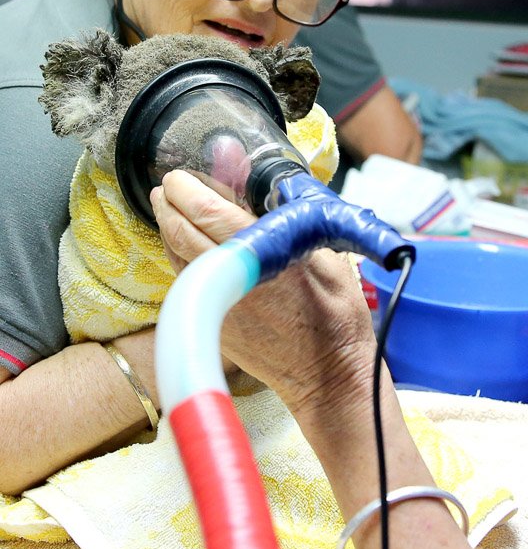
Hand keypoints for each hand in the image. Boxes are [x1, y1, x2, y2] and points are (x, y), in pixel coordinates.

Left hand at [150, 170, 377, 411]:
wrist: (328, 373)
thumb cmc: (337, 314)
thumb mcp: (329, 257)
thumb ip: (297, 223)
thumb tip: (274, 186)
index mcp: (263, 258)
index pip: (207, 214)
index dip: (187, 190)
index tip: (180, 175)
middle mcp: (232, 280)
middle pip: (180, 234)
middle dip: (169, 205)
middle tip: (169, 186)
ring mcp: (218, 306)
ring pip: (176, 259)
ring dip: (169, 230)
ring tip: (170, 210)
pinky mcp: (214, 325)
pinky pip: (186, 283)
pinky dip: (179, 258)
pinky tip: (185, 247)